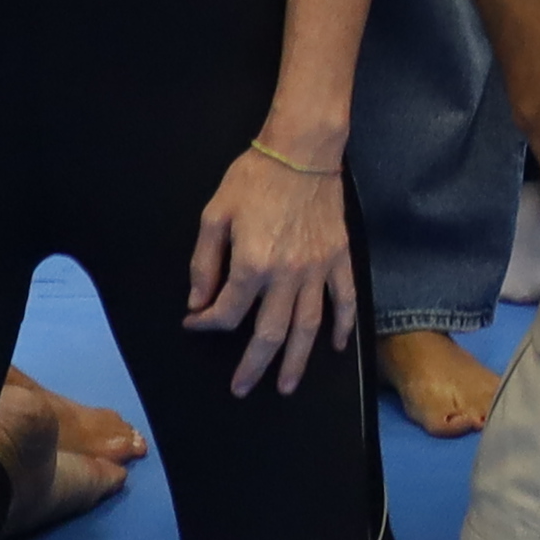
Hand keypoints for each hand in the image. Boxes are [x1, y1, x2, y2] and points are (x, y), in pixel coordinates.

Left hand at [185, 130, 360, 393]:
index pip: (227, 312)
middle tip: (242, 388)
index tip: (195, 322)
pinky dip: (341, 326)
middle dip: (253, 366)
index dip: (207, 322)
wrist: (302, 151)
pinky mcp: (339, 258)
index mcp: (252, 264)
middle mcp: (286, 275)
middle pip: (269, 334)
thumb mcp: (215, 214)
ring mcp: (317, 269)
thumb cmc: (254, 178)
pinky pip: (344, 299)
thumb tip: (199, 302)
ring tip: (286, 385)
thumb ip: (204, 262)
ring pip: (307, 327)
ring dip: (296, 361)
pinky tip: (335, 346)